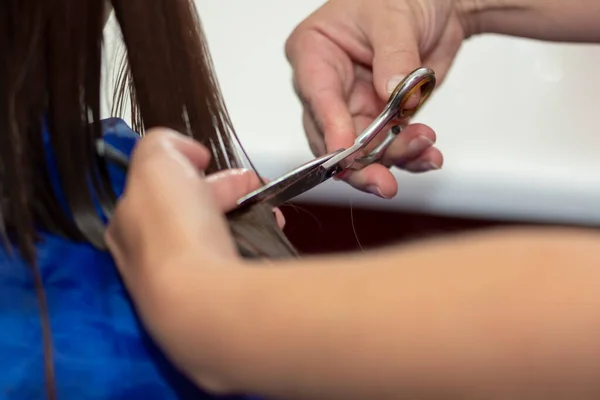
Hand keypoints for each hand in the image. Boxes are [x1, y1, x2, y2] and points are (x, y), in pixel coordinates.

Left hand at [105, 128, 283, 282]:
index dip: (189, 168)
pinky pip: (235, 264)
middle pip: (193, 212)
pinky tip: (266, 241)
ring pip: (218, 238)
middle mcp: (150, 257)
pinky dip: (253, 247)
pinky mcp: (211, 302)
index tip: (211, 162)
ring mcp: (181, 283)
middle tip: (256, 189)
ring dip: (246, 218)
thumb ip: (163, 143)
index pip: (159, 187)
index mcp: (127, 223)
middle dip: (228, 193)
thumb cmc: (173, 230)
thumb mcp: (156, 160)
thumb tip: (187, 153)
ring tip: (271, 216)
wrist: (201, 298)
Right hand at [285, 0, 468, 197]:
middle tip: (383, 182)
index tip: (347, 151)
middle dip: (359, 162)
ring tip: (424, 148)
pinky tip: (428, 154)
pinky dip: (409, 155)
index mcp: (314, 52)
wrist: (439, 5)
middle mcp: (328, 85)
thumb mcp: (394, 17)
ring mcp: (354, 105)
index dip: (331, 127)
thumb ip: (393, 57)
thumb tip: (391, 94)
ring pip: (361, 150)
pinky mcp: (379, 119)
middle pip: (331, 136)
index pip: (316, 96)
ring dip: (393, 157)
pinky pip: (389, 147)